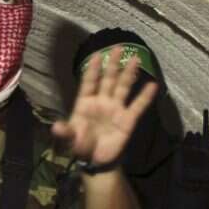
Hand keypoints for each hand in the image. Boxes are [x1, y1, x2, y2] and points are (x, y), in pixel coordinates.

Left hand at [52, 45, 159, 168]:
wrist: (95, 161)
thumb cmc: (80, 147)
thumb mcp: (69, 140)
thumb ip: (65, 132)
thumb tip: (55, 127)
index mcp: (85, 104)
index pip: (89, 83)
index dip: (93, 70)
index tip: (97, 55)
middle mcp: (101, 102)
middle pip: (108, 80)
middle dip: (112, 64)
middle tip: (118, 48)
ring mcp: (115, 109)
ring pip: (123, 88)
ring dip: (129, 74)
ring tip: (136, 59)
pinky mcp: (127, 120)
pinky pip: (137, 106)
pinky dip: (144, 96)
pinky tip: (152, 85)